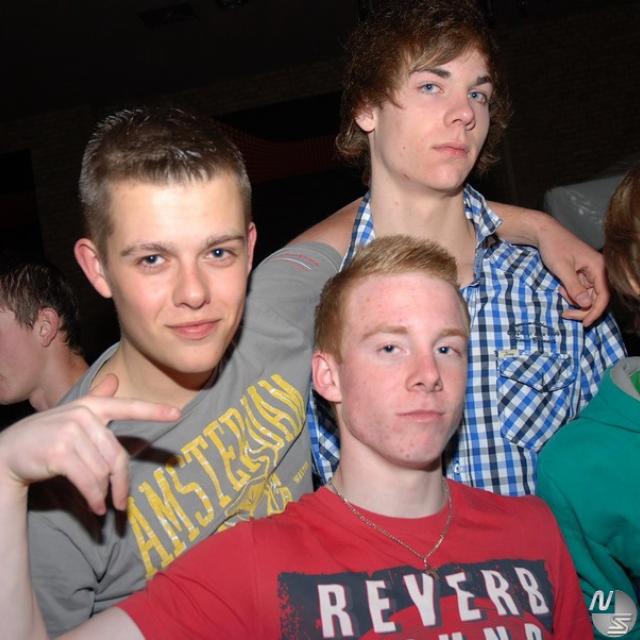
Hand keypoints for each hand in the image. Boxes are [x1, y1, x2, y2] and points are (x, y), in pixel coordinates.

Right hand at [0, 375, 179, 513]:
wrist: (8, 452)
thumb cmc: (46, 434)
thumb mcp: (72, 413)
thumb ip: (96, 399)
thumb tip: (114, 380)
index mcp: (91, 406)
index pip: (128, 407)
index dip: (153, 411)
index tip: (177, 414)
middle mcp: (83, 415)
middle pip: (117, 455)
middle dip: (122, 484)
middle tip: (124, 504)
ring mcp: (70, 433)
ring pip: (102, 471)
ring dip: (103, 493)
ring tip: (100, 503)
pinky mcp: (59, 454)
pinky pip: (88, 481)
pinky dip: (94, 498)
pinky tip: (96, 507)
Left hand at [491, 201, 608, 325]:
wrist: (543, 233)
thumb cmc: (553, 247)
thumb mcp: (562, 268)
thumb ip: (574, 287)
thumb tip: (586, 304)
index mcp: (599, 266)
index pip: (604, 295)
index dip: (595, 312)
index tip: (584, 323)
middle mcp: (598, 269)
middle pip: (597, 298)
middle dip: (582, 308)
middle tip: (565, 314)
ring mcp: (590, 272)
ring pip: (588, 296)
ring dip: (574, 300)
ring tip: (560, 291)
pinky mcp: (582, 273)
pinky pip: (581, 290)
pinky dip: (571, 293)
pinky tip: (561, 288)